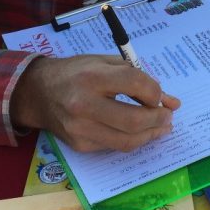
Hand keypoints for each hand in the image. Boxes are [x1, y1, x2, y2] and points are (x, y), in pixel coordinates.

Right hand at [9, 55, 179, 152]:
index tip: (159, 95)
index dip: (155, 92)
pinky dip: (132, 140)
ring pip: (127, 141)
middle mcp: (83, 105)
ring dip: (151, 135)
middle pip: (133, 120)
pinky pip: (114, 146)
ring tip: (161, 127)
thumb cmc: (77, 72)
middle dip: (158, 119)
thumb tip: (171, 102)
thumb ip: (139, 78)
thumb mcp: (107, 63)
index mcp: (92, 77)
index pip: (135, 84)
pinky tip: (140, 132)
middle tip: (167, 116)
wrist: (38, 91)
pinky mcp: (79, 145)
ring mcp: (80, 129)